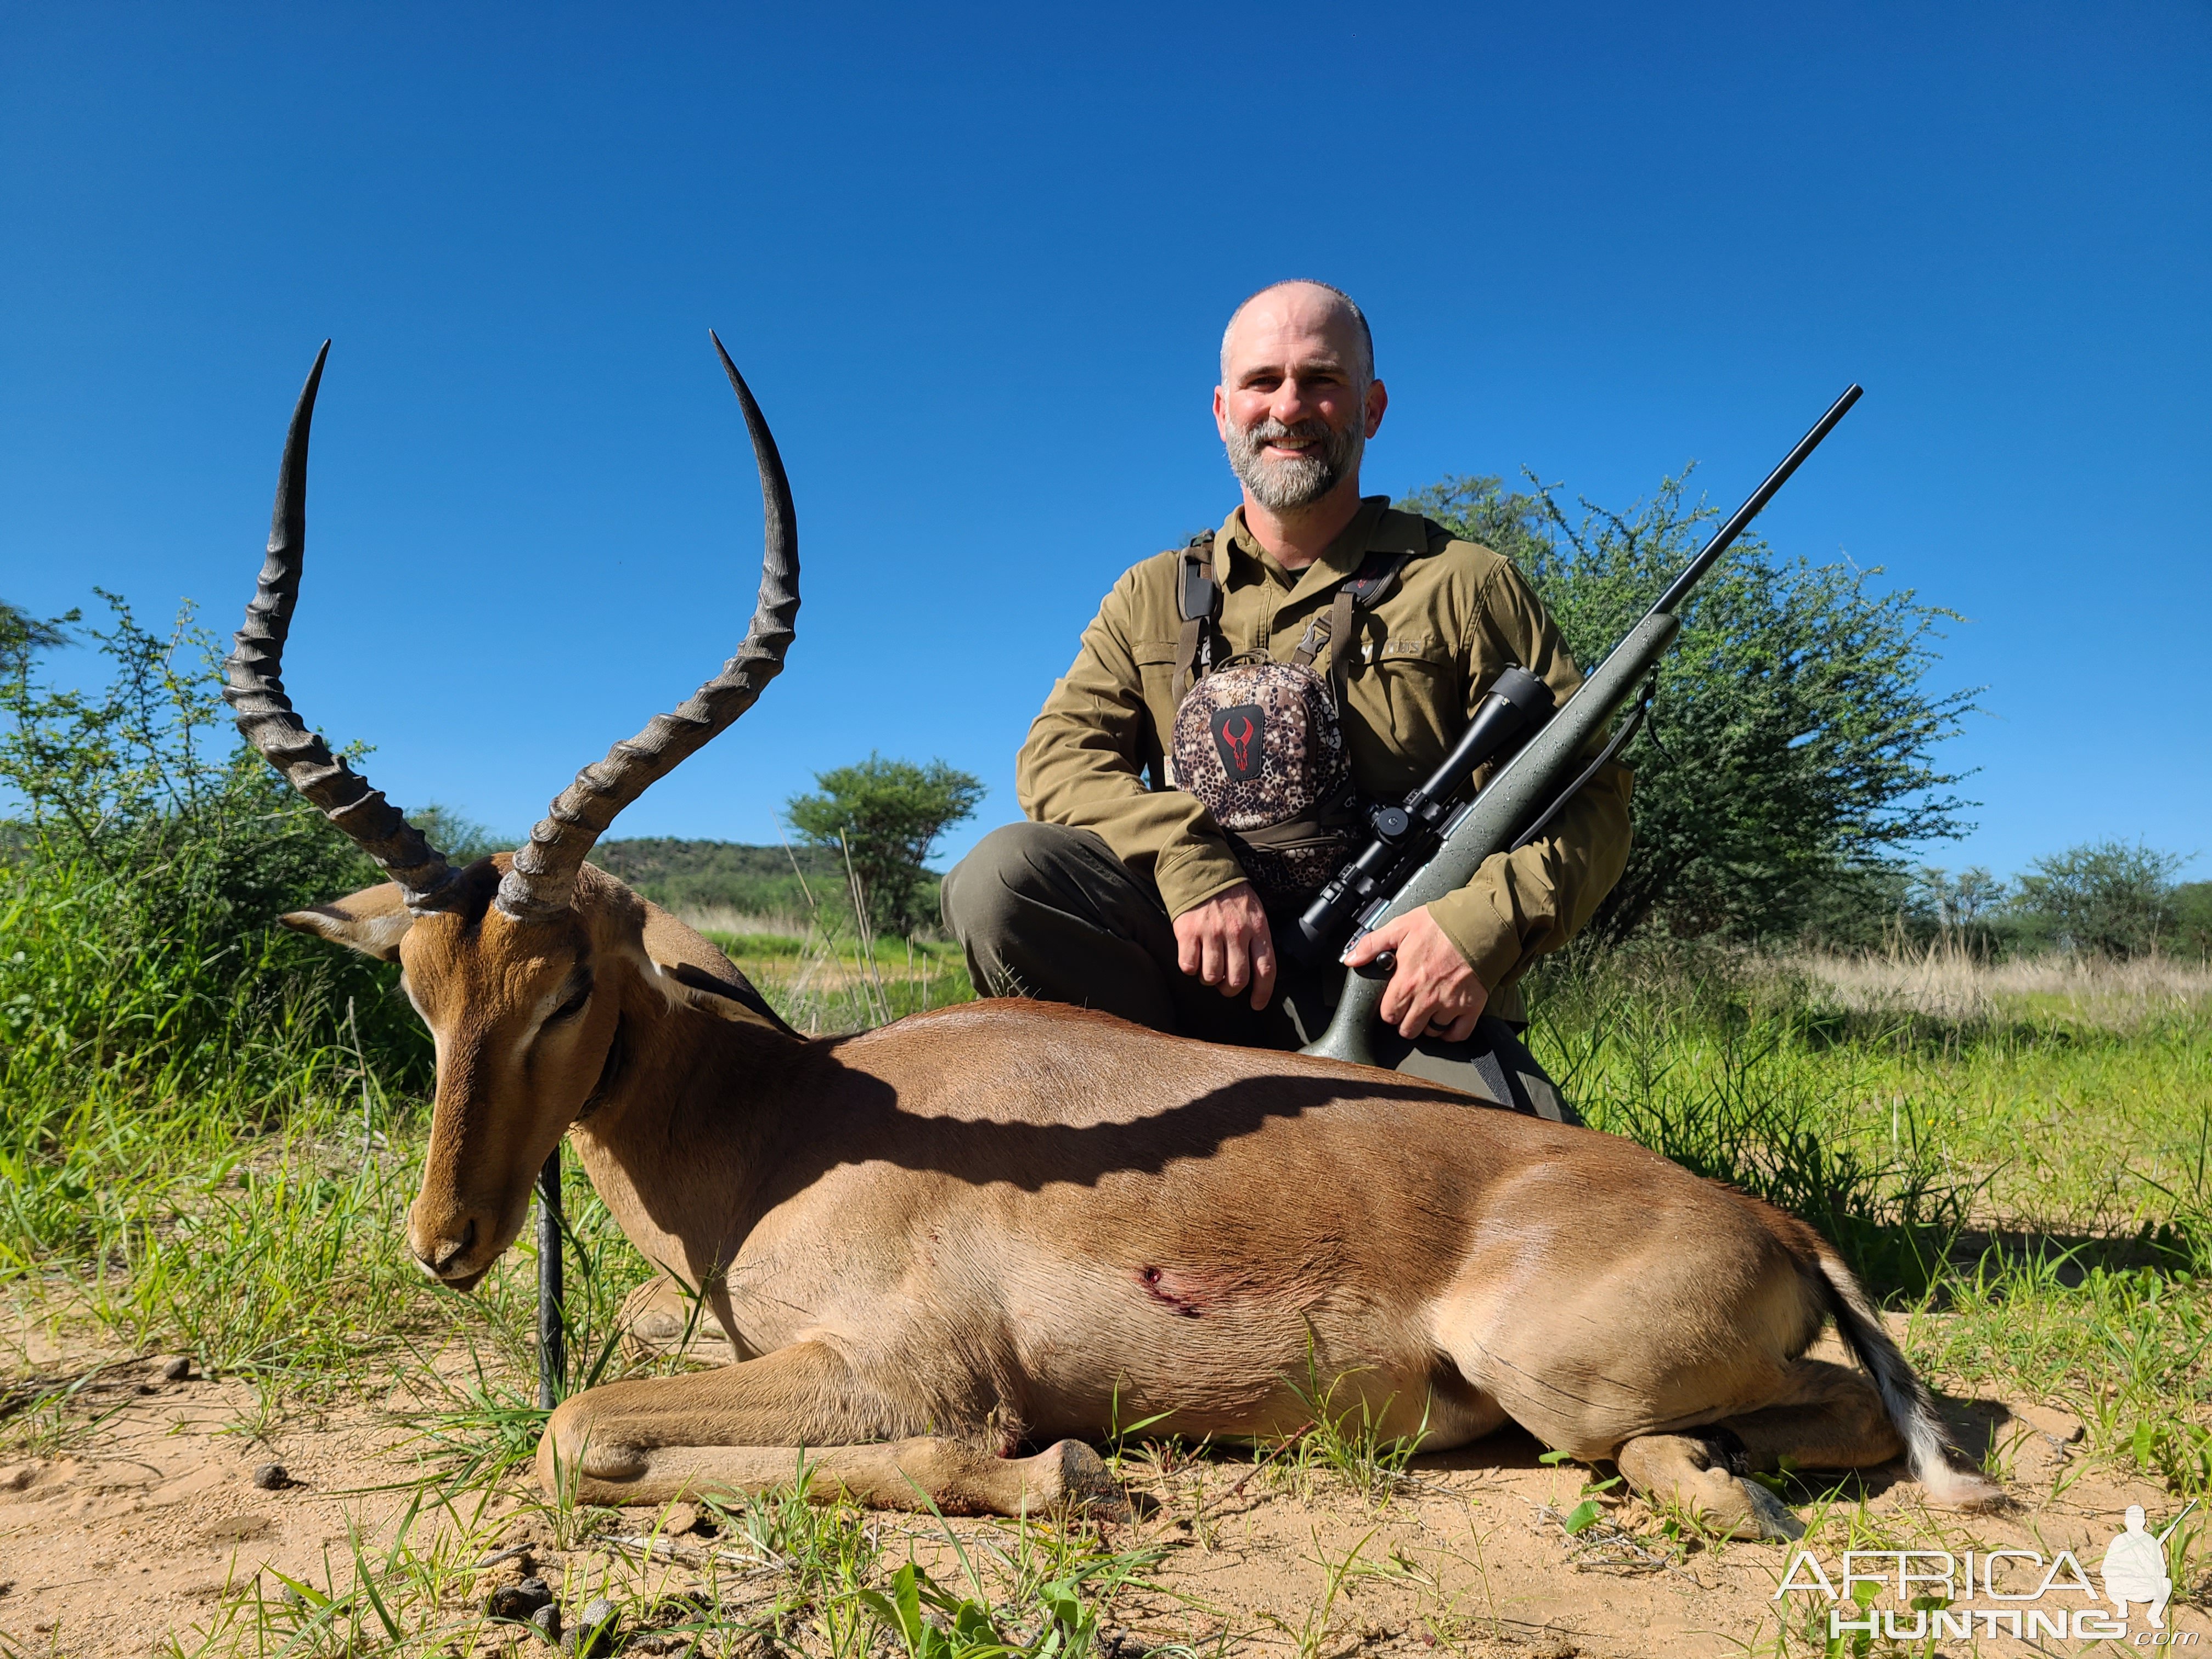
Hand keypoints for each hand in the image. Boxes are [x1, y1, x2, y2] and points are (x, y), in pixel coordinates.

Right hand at [1172, 882, 1276, 1010]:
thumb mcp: (1255, 913)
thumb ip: (1257, 940)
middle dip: (1230, 989)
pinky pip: (1188, 966)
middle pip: (1237, 980)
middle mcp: (1235, 932)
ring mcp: (1210, 932)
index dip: (1262, 993)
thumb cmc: (1231, 896)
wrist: (1202, 870)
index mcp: (1257, 928)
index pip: (1265, 969)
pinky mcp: (1187, 932)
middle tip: (1226, 984)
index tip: (1257, 1004)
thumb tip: (1257, 974)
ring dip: (1210, 979)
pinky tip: (1194, 957)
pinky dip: (1191, 968)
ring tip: (1209, 968)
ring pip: (1211, 977)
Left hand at [1340, 907, 1488, 1040]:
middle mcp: (1427, 998)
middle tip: (1410, 1008)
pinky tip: (1446, 1022)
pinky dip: (1450, 1032)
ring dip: (1428, 1025)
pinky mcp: (1471, 1007)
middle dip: (1406, 1021)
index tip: (1394, 1002)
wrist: (1479, 923)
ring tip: (1428, 1010)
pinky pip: (1458, 1034)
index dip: (1389, 1010)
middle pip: (1408, 1029)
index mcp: (1406, 982)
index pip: (1389, 1015)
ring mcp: (1450, 1005)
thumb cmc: (1440, 924)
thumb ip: (1372, 944)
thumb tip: (1351, 959)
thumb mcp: (1400, 927)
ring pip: (1431, 1032)